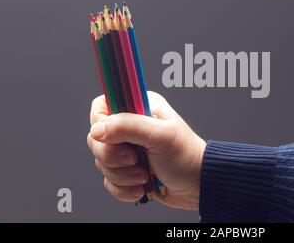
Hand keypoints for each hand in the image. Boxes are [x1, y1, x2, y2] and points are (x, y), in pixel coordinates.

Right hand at [87, 91, 206, 210]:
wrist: (197, 185)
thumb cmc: (186, 157)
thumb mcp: (160, 136)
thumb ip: (127, 127)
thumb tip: (97, 130)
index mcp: (139, 107)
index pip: (102, 106)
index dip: (102, 123)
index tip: (117, 139)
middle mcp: (130, 126)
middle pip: (96, 138)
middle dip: (113, 156)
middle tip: (135, 160)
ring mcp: (127, 149)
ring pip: (101, 162)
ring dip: (122, 175)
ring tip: (144, 176)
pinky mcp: (126, 170)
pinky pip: (108, 180)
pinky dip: (123, 188)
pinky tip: (141, 187)